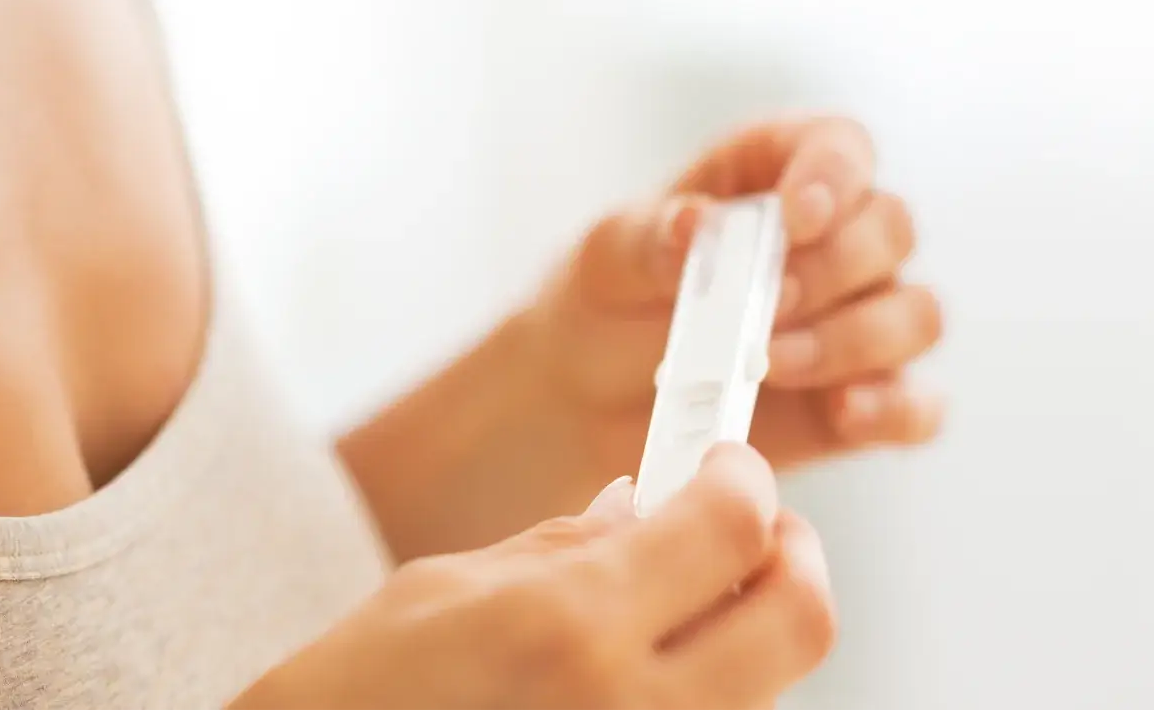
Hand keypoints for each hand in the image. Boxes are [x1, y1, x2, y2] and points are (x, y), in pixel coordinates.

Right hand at [237, 445, 834, 709]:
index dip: (746, 479)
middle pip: (801, 619)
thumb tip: (648, 508)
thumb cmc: (352, 700)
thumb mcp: (446, 589)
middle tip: (750, 530)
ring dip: (746, 632)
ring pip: (768, 688)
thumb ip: (566, 546)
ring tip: (678, 609)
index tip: (729, 467)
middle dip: (790, 556)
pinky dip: (705, 692)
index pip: (733, 526)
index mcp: (572, 626)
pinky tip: (642, 672)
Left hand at [528, 114, 945, 481]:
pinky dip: (892, 411)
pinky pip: (918, 407)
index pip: (842, 147)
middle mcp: (840, 240)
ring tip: (769, 365)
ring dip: (853, 341)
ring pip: (916, 315)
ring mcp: (863, 321)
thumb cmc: (613, 300)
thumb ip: (649, 238)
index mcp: (780, 174)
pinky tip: (840, 415)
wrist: (594, 396)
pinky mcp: (867, 401)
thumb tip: (694, 223)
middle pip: (891, 229)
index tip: (798, 216)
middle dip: (833, 269)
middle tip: (766, 306)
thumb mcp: (607, 258)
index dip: (836, 174)